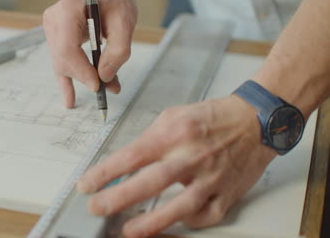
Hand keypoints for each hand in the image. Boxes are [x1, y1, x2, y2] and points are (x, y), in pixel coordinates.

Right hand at [43, 0, 136, 107]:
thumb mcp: (124, 22)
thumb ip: (117, 51)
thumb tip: (105, 77)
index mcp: (68, 11)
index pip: (67, 49)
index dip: (81, 70)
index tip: (98, 85)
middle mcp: (54, 20)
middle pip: (63, 60)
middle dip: (85, 77)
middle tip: (107, 88)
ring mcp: (52, 29)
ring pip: (62, 64)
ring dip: (82, 79)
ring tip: (103, 90)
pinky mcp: (56, 38)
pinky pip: (60, 63)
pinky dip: (68, 81)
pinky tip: (70, 100)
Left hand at [77, 95, 276, 236]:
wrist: (256, 121)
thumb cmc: (213, 117)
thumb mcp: (174, 115)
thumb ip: (150, 138)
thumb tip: (125, 163)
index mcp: (175, 133)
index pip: (132, 155)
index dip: (105, 172)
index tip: (86, 185)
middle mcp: (192, 156)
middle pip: (152, 182)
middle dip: (119, 197)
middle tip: (96, 207)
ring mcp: (212, 178)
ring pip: (180, 206)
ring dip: (151, 222)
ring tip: (128, 231)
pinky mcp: (228, 193)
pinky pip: (205, 215)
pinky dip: (187, 223)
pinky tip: (171, 223)